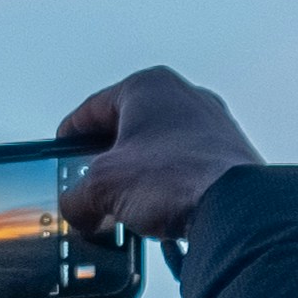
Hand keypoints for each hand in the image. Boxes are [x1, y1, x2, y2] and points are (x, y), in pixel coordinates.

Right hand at [58, 67, 261, 239]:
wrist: (235, 209)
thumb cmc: (178, 178)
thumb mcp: (102, 187)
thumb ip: (77, 197)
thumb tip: (77, 210)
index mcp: (149, 86)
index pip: (93, 107)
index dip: (70, 135)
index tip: (62, 153)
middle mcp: (184, 97)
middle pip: (128, 129)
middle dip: (106, 161)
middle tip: (90, 186)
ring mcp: (211, 125)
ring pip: (159, 149)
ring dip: (138, 176)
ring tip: (125, 204)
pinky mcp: (229, 155)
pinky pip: (185, 167)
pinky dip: (167, 186)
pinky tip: (159, 210)